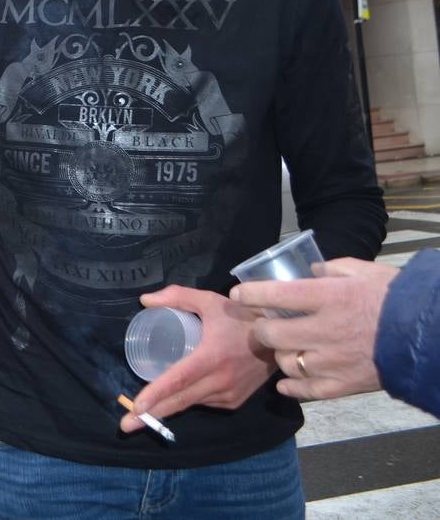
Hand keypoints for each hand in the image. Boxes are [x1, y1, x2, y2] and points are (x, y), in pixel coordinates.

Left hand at [120, 285, 275, 433]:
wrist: (282, 339)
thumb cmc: (242, 317)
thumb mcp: (210, 301)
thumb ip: (177, 296)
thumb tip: (144, 301)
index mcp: (212, 357)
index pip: (179, 379)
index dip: (157, 393)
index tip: (136, 407)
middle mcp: (221, 381)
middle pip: (179, 401)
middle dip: (150, 415)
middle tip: (125, 426)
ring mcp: (229, 395)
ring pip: (190, 403)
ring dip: (167, 408)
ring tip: (144, 412)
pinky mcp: (235, 401)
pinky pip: (203, 402)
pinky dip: (188, 400)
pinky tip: (175, 397)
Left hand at [230, 258, 399, 400]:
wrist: (430, 335)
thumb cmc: (396, 298)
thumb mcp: (364, 271)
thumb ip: (333, 268)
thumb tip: (311, 270)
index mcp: (327, 298)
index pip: (275, 295)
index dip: (250, 294)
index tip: (238, 295)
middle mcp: (324, 330)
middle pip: (271, 334)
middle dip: (261, 329)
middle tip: (264, 325)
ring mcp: (332, 361)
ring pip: (286, 363)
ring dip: (281, 355)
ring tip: (286, 349)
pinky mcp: (344, 385)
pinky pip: (305, 390)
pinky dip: (291, 386)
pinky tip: (287, 380)